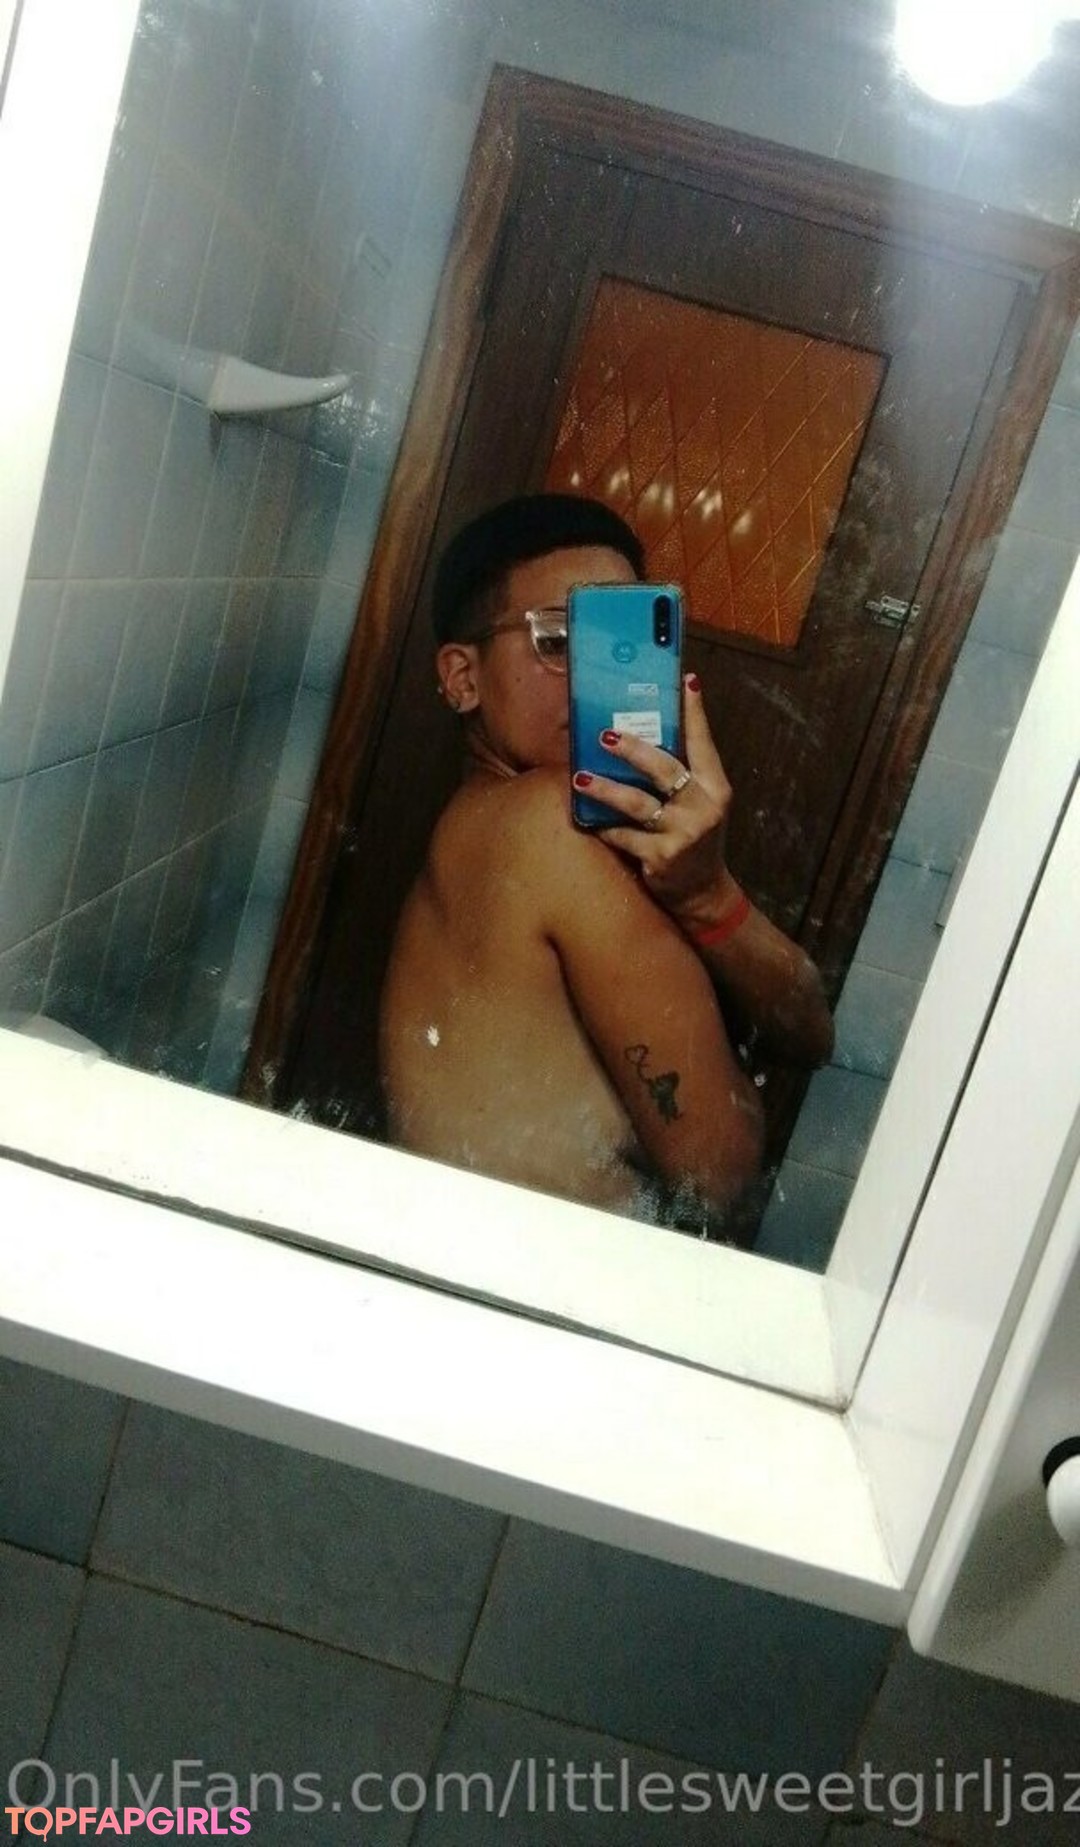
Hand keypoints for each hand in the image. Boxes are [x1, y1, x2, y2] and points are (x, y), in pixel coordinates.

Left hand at [572, 675, 740, 925]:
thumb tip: (645, 733)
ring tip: (580, 778)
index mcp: (716, 787)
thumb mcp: (700, 803)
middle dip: (634, 749)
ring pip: (638, 804)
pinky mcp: (662, 858)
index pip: (703, 743)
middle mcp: (704, 807)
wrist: (703, 893)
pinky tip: (588, 819)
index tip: (685, 682)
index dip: (694, 713)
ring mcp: (683, 834)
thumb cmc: (694, 838)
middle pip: (665, 769)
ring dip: (605, 789)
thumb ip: (682, 773)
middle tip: (605, 736)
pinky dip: (605, 827)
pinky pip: (624, 836)